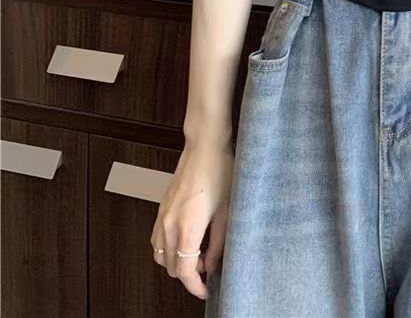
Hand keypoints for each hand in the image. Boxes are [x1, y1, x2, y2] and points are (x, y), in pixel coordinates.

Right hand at [150, 140, 234, 299]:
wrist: (205, 145)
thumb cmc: (220, 172)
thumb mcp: (228, 211)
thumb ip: (219, 242)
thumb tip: (213, 265)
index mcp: (187, 227)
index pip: (184, 271)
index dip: (195, 286)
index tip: (205, 290)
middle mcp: (169, 223)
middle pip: (170, 266)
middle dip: (188, 273)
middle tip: (209, 266)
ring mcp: (162, 215)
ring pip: (159, 255)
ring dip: (176, 261)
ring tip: (199, 252)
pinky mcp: (161, 207)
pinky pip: (156, 239)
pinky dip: (167, 247)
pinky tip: (187, 239)